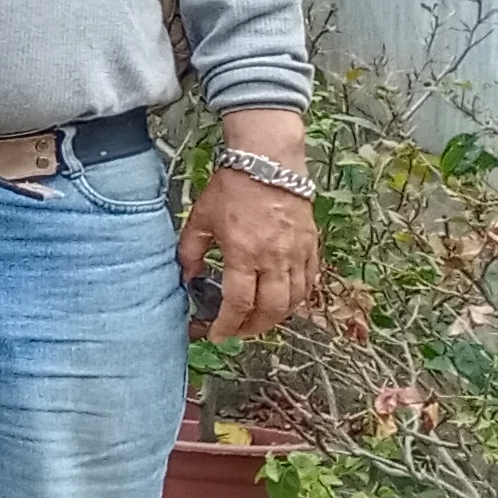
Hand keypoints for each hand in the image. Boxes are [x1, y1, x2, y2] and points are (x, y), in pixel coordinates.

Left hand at [183, 163, 320, 337]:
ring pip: (295, 301)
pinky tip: (285, 301)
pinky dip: (298, 298)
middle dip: (253, 328)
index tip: (216, 335)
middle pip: (271, 310)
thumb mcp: (199, 219)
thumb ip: (189, 251)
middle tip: (238, 332)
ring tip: (259, 321)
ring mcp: (297, 254)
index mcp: (244, 254)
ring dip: (277, 318)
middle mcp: (275, 259)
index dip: (227, 325)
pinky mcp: (312, 246)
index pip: (239, 303)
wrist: (267, 162)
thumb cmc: (231, 188)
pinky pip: (310, 282)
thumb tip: (185, 278)